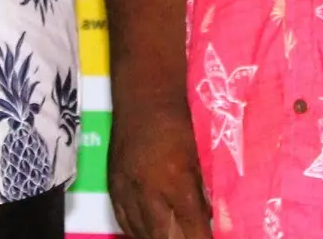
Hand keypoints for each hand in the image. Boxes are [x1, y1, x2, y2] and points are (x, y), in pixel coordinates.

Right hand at [109, 103, 210, 238]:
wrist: (144, 98)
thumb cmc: (179, 123)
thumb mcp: (198, 158)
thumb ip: (202, 192)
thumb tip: (210, 221)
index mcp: (175, 181)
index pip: (192, 228)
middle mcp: (147, 191)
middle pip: (163, 237)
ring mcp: (126, 189)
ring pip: (141, 233)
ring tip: (170, 237)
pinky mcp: (112, 185)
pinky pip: (123, 220)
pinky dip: (137, 232)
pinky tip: (148, 235)